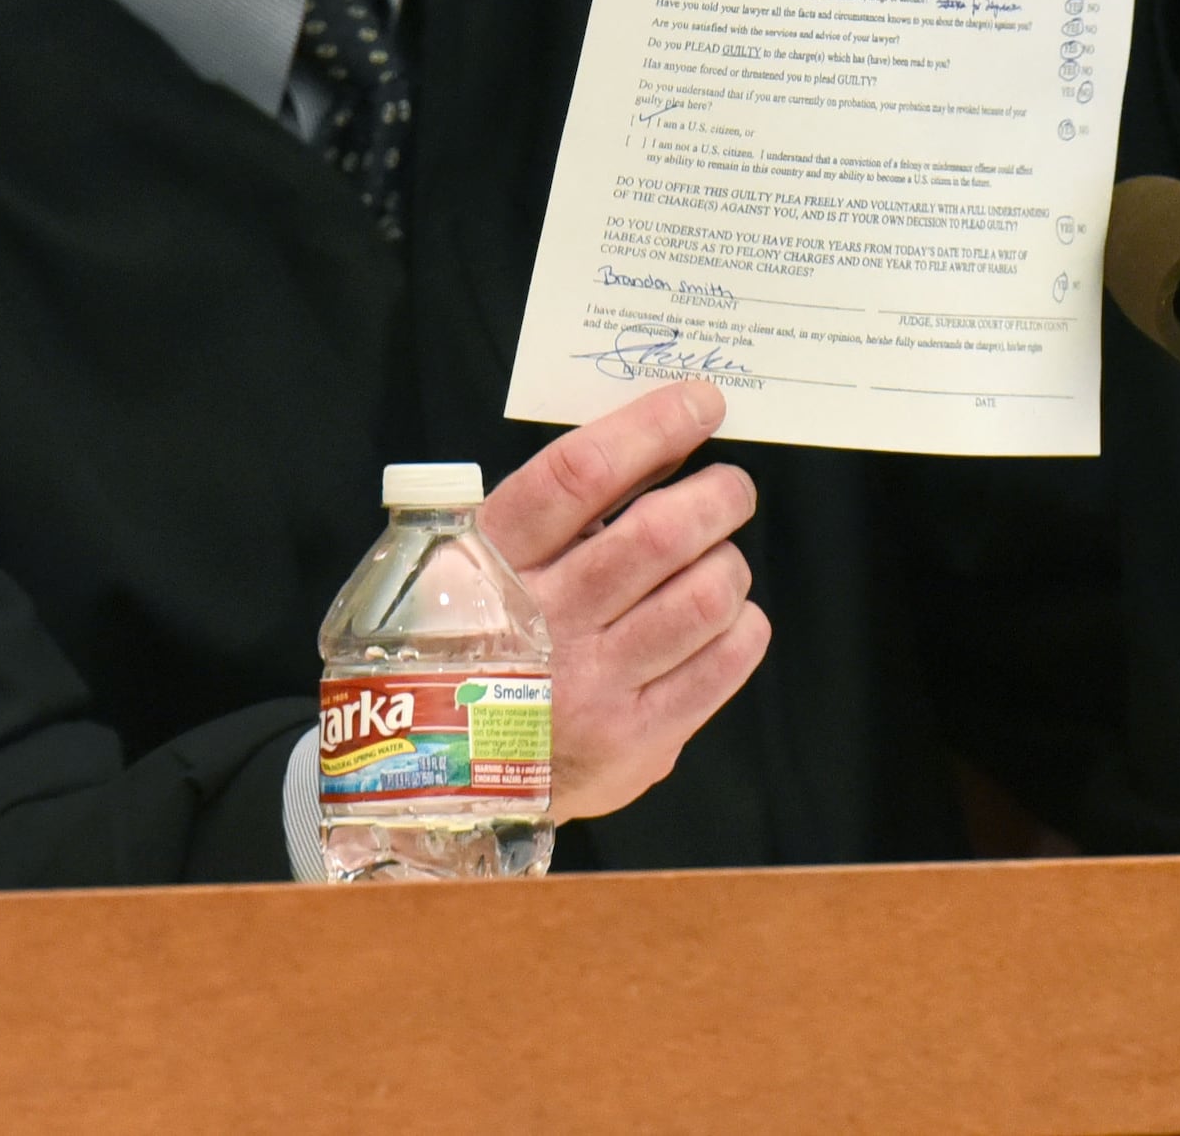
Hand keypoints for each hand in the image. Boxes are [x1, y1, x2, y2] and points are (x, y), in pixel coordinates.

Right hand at [478, 381, 770, 823]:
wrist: (437, 776)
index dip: (651, 427)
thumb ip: (544, 510)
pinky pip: (724, 661)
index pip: (581, 474)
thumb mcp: (468, 564)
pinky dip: (742, 623)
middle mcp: (544, 623)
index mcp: (491, 563)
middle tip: (731, 487)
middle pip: (660, 535)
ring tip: (719, 557)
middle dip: (717, 494)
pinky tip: (725, 616)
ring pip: (705, 595)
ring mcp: (592, 687)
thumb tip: (653, 445)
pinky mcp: (636, 741)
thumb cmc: (469, 640)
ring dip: (729, 560)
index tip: (699, 403)